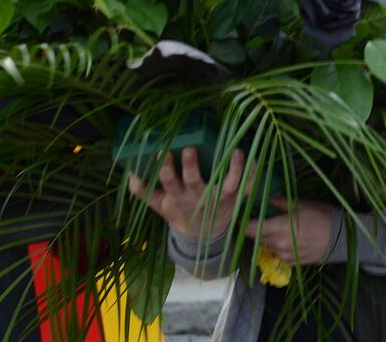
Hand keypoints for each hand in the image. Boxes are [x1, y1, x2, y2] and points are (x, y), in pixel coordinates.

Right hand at [128, 147, 248, 239]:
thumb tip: (130, 172)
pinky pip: (247, 187)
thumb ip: (143, 191)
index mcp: (178, 197)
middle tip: (189, 149)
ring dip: (233, 169)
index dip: (165, 168)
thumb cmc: (178, 212)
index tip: (162, 152)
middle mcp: (199, 198)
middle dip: (191, 166)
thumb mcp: (159, 206)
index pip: (168, 181)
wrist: (202, 237)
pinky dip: (253, 174)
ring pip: (227, 184)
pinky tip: (255, 158)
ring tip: (235, 152)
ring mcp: (219, 198)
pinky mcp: (235, 199)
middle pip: (195, 182)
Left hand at [245, 199, 332, 264]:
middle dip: (257, 229)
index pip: (251, 229)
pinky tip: (288, 238)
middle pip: (258, 238)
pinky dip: (279, 246)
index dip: (243, 224)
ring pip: (268, 246)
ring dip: (269, 237)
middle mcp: (279, 244)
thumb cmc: (320, 216)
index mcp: (279, 228)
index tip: (240, 217)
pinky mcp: (292, 262)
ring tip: (278, 227)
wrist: (340, 237)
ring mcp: (285, 256)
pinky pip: (279, 254)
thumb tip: (265, 199)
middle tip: (260, 218)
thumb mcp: (299, 204)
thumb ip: (279, 203)